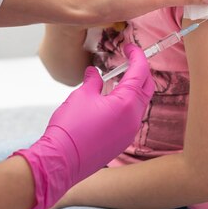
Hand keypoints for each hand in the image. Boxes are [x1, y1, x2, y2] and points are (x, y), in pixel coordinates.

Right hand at [12, 44, 153, 208]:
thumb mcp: (82, 95)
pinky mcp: (120, 142)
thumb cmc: (71, 127)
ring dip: (133, 87)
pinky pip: (130, 117)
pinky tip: (111, 98)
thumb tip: (94, 73)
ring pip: (139, 103)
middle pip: (145, 88)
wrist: (61, 162)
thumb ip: (93, 81)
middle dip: (140, 71)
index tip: (130, 47)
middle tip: (128, 59)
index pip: (140, 73)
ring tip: (118, 76)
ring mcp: (128, 133)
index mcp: (126, 104)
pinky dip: (126, 103)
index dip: (137, 56)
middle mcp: (133, 119)